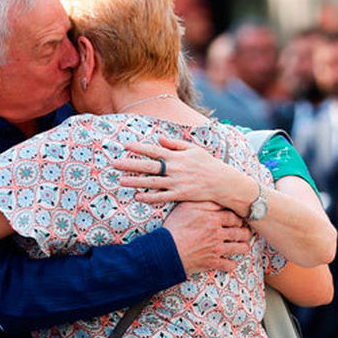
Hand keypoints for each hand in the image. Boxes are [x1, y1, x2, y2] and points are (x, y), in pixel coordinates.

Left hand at [114, 137, 254, 214]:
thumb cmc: (208, 164)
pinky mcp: (180, 195)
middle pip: (148, 166)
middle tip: (114, 163)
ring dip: (135, 182)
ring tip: (120, 181)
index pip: (154, 150)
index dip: (139, 148)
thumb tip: (160, 140)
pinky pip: (162, 197)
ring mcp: (177, 183)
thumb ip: (176, 144)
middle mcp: (175, 169)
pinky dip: (149, 197)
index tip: (125, 145)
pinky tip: (138, 196)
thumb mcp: (194, 149)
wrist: (223, 182)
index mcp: (177, 156)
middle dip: (130, 164)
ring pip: (151, 182)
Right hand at [161, 201, 251, 274]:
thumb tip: (218, 199)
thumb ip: (204, 202)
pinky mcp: (212, 262)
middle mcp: (218, 234)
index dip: (239, 219)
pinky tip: (231, 262)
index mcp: (214, 219)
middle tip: (246, 233)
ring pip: (239, 249)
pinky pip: (228, 265)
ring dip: (243, 247)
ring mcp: (216, 249)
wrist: (166, 250)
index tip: (240, 221)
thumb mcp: (187, 207)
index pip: (235, 218)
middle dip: (245, 233)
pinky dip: (231, 264)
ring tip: (243, 246)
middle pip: (241, 233)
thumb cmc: (175, 227)